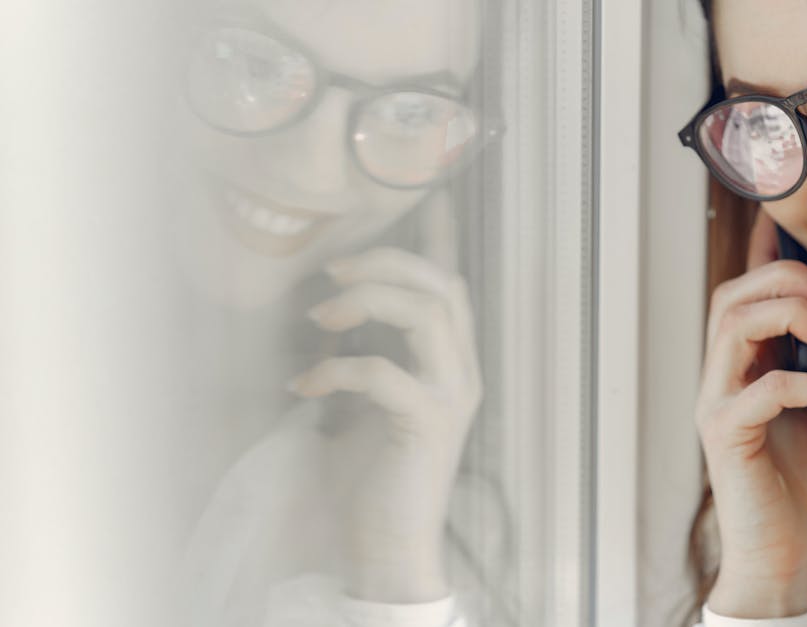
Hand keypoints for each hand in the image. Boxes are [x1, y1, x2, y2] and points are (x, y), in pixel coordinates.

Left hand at [288, 246, 481, 601]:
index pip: (451, 285)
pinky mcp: (428, 424)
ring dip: (369, 301)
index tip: (429, 196)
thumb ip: (369, 354)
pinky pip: (387, 373)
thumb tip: (330, 310)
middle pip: (443, 286)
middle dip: (387, 263)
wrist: (390, 544)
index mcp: (452, 360)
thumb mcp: (370, 402)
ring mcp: (451, 395)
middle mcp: (463, 370)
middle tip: (332, 271)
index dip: (440, 239)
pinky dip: (339, 370)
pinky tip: (305, 387)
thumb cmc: (375, 474)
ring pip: (429, 314)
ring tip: (321, 320)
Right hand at [697, 209, 806, 617]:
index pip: (744, 297)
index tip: (790, 224)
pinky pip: (762, 387)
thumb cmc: (804, 496)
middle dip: (782, 277)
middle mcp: (721, 379)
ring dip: (788, 312)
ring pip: (733, 325)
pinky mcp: (723, 434)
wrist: (787, 559)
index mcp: (744, 370)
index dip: (764, 256)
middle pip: (731, 297)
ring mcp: (716, 403)